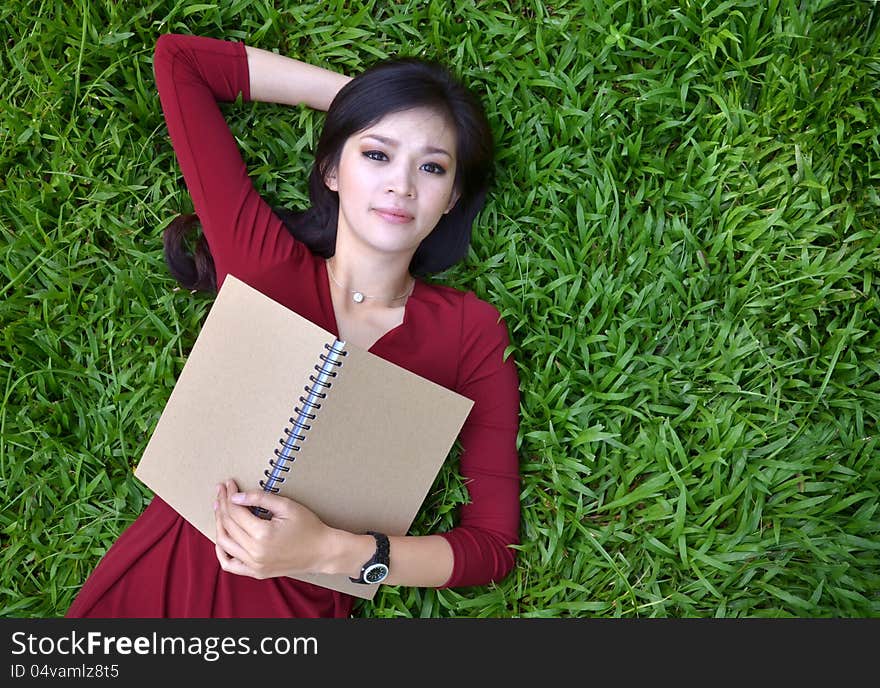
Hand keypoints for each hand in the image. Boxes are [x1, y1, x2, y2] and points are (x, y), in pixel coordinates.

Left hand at [213, 479, 333, 578]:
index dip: (229, 495)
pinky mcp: (256, 572)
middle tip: (221, 491)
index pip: (235, 511)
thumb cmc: (308, 527)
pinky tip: (221, 537)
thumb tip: (235, 497)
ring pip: (224, 543)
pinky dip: (221, 551)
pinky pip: (229, 564)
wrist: (322, 552)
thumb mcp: (287, 506)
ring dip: (219, 524)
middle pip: (228, 525)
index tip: (228, 484)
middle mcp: (254, 553)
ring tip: (220, 508)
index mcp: (262, 535)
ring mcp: (254, 565)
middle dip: (222, 505)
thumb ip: (260, 499)